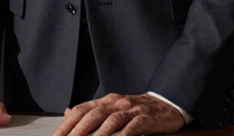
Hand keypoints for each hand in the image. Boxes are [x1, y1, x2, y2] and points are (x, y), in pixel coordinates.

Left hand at [52, 93, 183, 135]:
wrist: (167, 104)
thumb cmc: (137, 110)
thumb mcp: (113, 108)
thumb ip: (91, 112)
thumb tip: (67, 113)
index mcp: (106, 100)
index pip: (81, 110)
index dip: (66, 125)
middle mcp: (117, 102)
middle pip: (92, 115)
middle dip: (76, 132)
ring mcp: (132, 110)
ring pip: (110, 121)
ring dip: (96, 135)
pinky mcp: (146, 118)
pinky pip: (131, 127)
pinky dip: (121, 135)